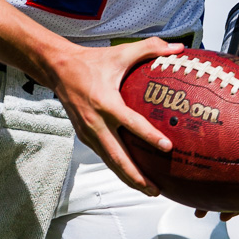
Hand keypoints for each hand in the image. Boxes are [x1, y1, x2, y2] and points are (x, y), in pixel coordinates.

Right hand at [48, 38, 180, 193]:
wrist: (59, 69)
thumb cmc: (93, 61)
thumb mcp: (121, 52)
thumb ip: (151, 48)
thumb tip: (179, 47)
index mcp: (106, 102)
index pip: (131, 123)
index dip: (150, 136)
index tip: (168, 147)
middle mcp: (95, 122)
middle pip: (118, 157)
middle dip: (137, 176)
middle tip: (157, 189)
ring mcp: (88, 133)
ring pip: (110, 162)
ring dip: (129, 178)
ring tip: (150, 190)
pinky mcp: (85, 137)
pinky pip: (105, 156)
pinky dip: (119, 168)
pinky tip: (133, 175)